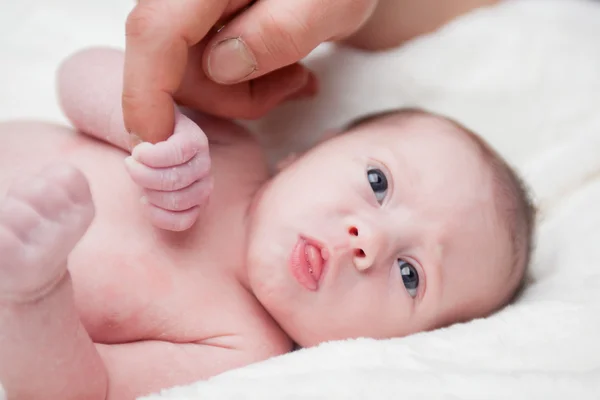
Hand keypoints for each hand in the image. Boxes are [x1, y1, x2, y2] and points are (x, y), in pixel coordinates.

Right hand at [123, 0, 378, 142]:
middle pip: (170, 63)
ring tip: (299, 75)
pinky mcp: (205, 23)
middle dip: (229, 96)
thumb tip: (221, 67)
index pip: (155, 30)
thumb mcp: (328, 3)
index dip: (147, 93)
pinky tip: (287, 70)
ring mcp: (192, 7)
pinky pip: (206, 67)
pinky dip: (244, 83)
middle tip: (294, 86)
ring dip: (243, 92)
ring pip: (190, 73)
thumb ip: (280, 31)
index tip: (161, 147)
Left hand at [125, 111, 211, 231]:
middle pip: (175, 180)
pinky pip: (184, 221)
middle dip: (143, 176)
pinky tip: (145, 202)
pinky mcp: (197, 206)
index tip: (135, 153)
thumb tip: (141, 140)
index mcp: (196, 140)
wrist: (158, 142)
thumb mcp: (150, 118)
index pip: (177, 153)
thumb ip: (146, 118)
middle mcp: (204, 164)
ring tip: (140, 184)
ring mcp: (203, 187)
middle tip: (129, 165)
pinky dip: (160, 216)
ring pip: (179, 201)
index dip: (151, 157)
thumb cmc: (151, 132)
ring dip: (151, 195)